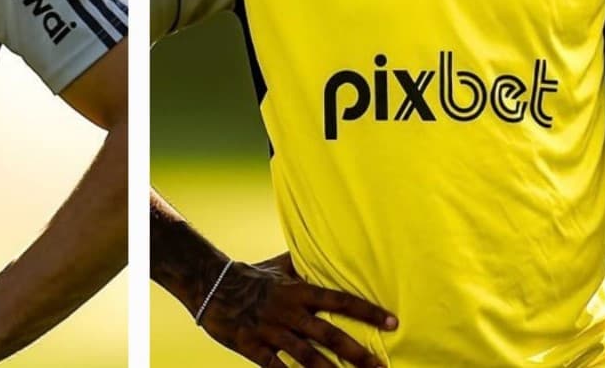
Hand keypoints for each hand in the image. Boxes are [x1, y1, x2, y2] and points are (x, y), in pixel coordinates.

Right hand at [197, 253, 396, 367]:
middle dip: (357, 353)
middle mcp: (288, 312)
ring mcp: (270, 330)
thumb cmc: (251, 275)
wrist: (212, 283)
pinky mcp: (251, 346)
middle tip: (380, 366)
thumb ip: (305, 266)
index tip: (392, 321)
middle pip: (328, 335)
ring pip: (307, 357)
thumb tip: (328, 249)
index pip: (340, 301)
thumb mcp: (280, 266)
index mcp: (298, 291)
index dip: (367, 311)